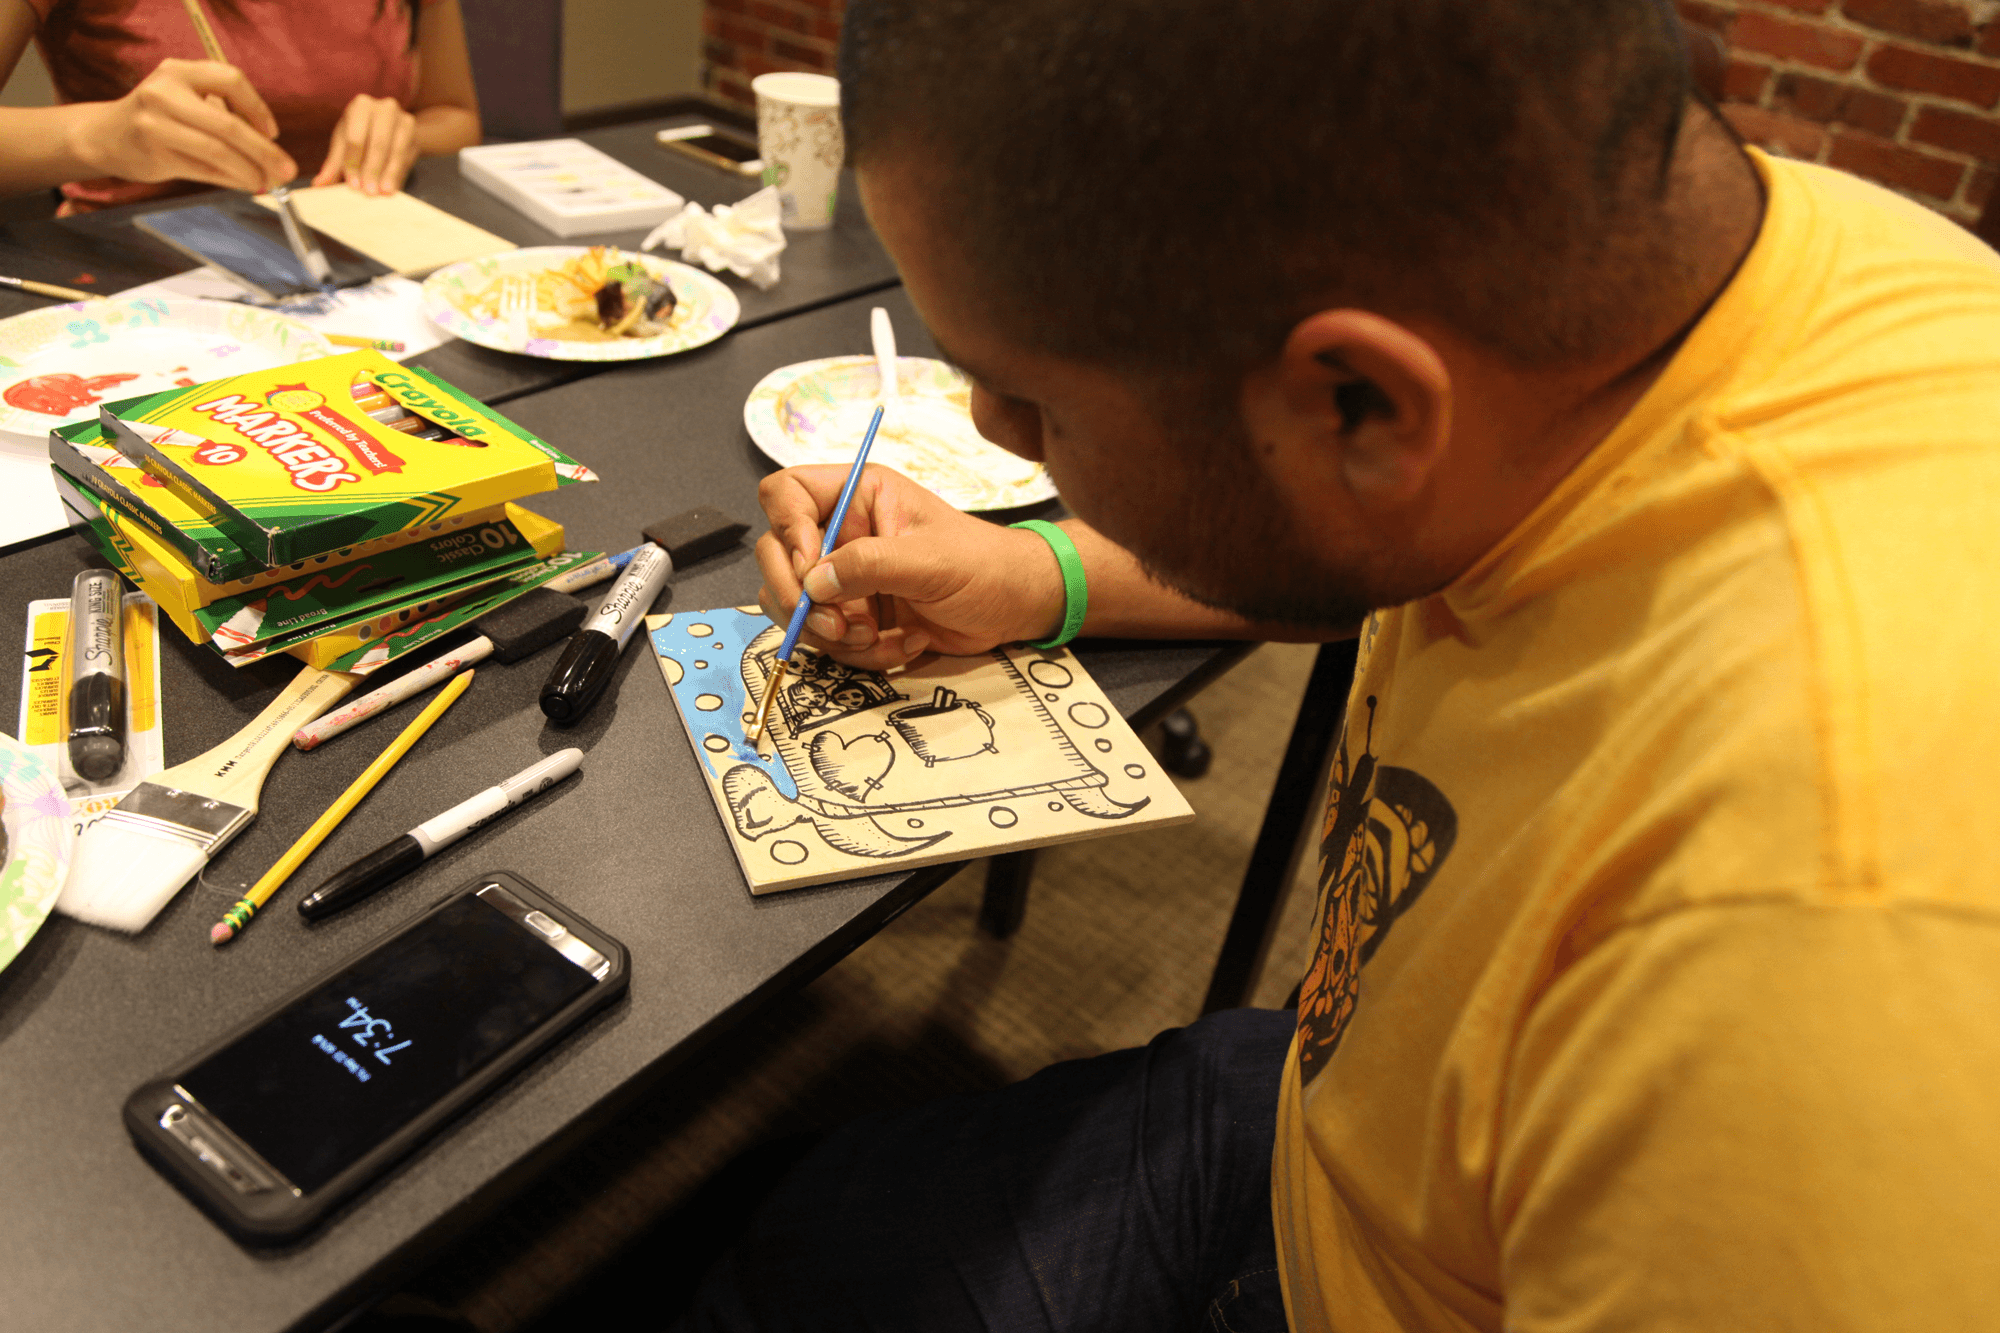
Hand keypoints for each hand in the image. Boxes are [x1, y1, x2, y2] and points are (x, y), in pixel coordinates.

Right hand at [69, 59, 293, 192]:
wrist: (105, 135)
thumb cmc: (158, 117)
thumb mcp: (184, 98)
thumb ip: (223, 112)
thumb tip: (273, 152)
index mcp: (178, 71)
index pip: (231, 80)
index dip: (258, 108)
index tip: (273, 132)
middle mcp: (164, 93)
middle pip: (229, 124)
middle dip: (265, 151)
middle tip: (288, 170)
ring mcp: (156, 124)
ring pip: (218, 151)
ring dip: (250, 170)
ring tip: (267, 181)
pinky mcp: (155, 155)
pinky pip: (205, 171)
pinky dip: (232, 180)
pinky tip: (245, 184)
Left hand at [312, 94, 417, 194]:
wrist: (395, 128)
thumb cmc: (364, 134)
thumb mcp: (346, 144)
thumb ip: (335, 164)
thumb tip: (319, 184)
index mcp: (360, 105)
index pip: (355, 137)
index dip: (353, 162)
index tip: (352, 184)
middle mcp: (383, 107)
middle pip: (377, 142)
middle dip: (371, 169)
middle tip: (368, 192)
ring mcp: (402, 117)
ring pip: (395, 150)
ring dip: (387, 173)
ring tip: (382, 192)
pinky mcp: (414, 130)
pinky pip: (406, 155)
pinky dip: (398, 173)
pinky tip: (392, 187)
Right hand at [756, 464, 1066, 669]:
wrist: (1013, 608)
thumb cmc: (984, 567)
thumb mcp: (930, 561)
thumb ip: (870, 566)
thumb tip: (813, 583)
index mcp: (858, 495)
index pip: (786, 493)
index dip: (787, 530)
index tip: (810, 568)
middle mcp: (842, 532)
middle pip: (775, 556)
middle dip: (800, 599)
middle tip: (839, 625)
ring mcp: (843, 576)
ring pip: (794, 606)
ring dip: (832, 635)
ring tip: (880, 636)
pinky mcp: (852, 615)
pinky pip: (825, 640)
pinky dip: (858, 653)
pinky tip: (902, 644)